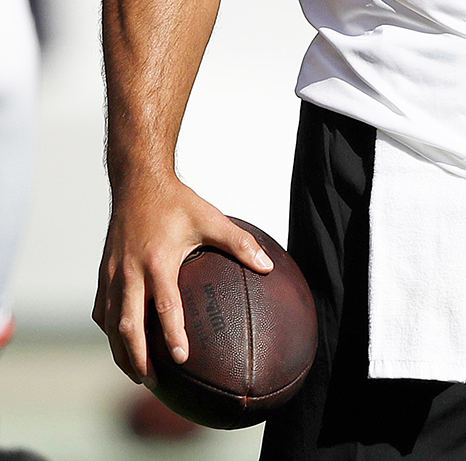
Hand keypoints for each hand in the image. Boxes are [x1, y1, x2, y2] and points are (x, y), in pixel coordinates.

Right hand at [93, 177, 271, 384]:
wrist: (137, 181)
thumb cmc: (177, 201)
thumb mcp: (211, 218)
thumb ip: (240, 243)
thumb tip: (267, 267)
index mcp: (158, 260)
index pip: (164, 306)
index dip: (171, 334)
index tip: (181, 359)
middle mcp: (131, 271)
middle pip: (128, 325)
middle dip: (138, 358)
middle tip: (154, 381)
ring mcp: (113, 273)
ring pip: (110, 324)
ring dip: (121, 352)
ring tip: (138, 374)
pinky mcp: (103, 273)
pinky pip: (101, 310)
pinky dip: (110, 332)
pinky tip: (121, 343)